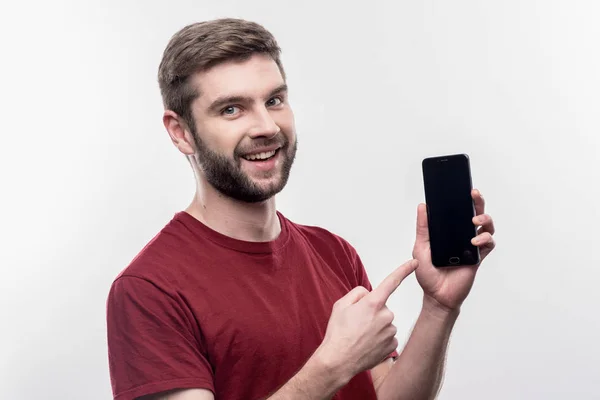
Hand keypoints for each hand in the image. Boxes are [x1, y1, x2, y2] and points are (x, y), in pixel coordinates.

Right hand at [316, 259, 417, 379]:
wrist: (338, 361)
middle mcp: (385, 316)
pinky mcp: (392, 345)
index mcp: (373, 303)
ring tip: (360, 336)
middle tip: (357, 324)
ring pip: (385, 322)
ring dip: (375, 326)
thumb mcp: (340, 305)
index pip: (391, 282)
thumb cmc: (338, 333)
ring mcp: (390, 331)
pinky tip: (367, 344)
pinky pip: (388, 336)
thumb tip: (368, 294)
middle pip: (382, 307)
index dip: (404, 270)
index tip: (415, 263)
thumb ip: (358, 293)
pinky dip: (379, 338)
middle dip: (372, 312)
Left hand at [412, 189, 495, 311]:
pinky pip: (488, 244)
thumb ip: (423, 227)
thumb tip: (423, 206)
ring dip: (484, 219)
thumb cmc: (428, 273)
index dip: (463, 200)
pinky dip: (485, 238)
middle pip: (475, 214)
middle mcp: (462, 236)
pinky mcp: (478, 257)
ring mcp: (471, 246)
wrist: (436, 295)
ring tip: (475, 220)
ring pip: (486, 226)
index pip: (458, 212)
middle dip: (478, 202)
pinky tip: (475, 239)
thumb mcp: (421, 246)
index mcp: (449, 232)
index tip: (463, 189)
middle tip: (474, 194)